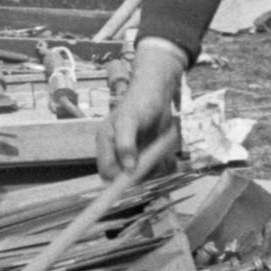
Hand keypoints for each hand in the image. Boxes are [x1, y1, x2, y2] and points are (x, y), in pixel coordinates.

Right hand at [96, 38, 186, 177]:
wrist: (157, 93)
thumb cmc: (140, 102)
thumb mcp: (129, 121)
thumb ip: (125, 144)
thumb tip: (127, 169)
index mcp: (105, 142)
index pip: (106, 171)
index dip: (119, 177)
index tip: (137, 173)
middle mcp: (116, 150)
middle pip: (123, 178)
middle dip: (139, 176)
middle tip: (153, 164)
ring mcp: (131, 153)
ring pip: (140, 176)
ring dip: (152, 171)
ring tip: (161, 156)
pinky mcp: (145, 154)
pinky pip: (151, 170)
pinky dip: (160, 166)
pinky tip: (165, 156)